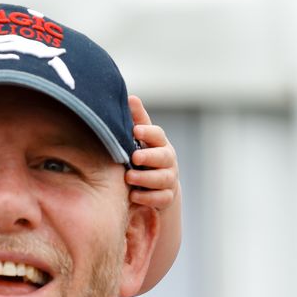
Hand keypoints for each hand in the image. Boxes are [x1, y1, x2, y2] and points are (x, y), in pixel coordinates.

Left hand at [125, 95, 178, 210]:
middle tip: (134, 157)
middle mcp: (167, 160)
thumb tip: (130, 97)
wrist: (157, 186)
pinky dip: (148, 198)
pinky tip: (133, 197)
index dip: (148, 132)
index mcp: (159, 143)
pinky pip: (161, 199)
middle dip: (149, 157)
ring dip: (145, 179)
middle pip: (163, 157)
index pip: (158, 135)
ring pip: (162, 179)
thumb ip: (136, 120)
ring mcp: (168, 179)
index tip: (135, 130)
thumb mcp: (140, 138)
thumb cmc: (145, 156)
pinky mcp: (166, 197)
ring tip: (129, 178)